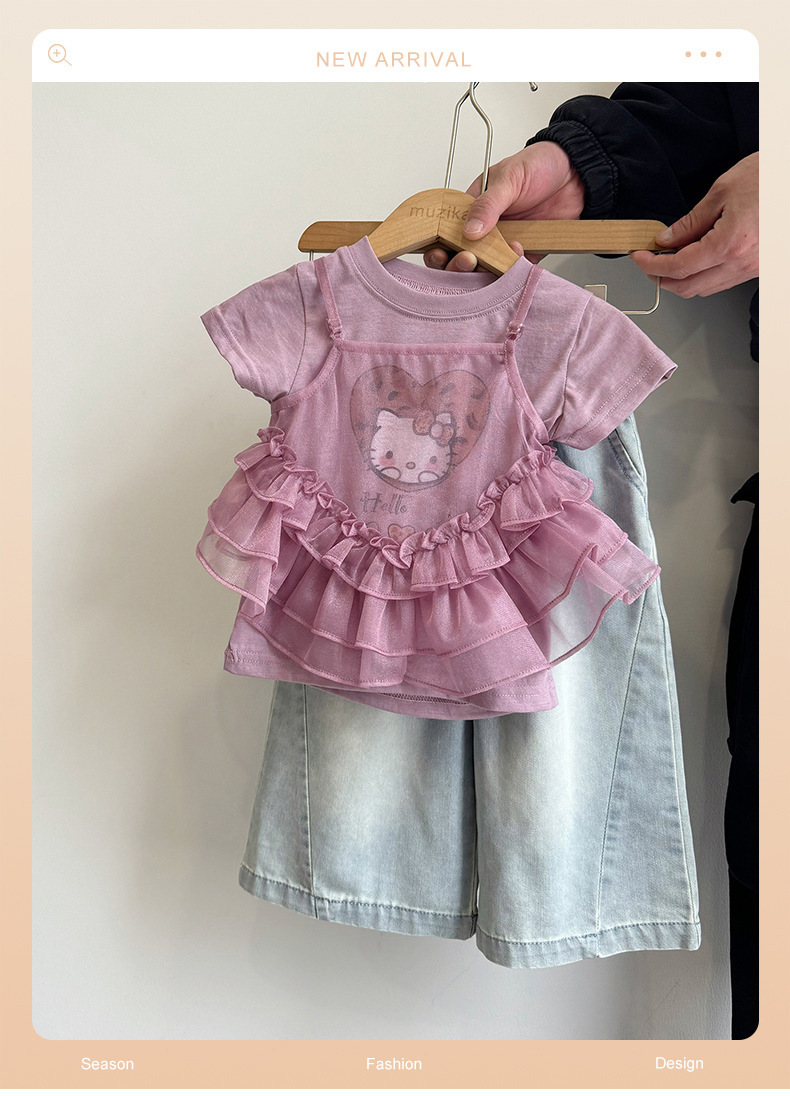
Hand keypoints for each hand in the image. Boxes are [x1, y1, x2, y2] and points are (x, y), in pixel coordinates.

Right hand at [423, 142, 584, 270]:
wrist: (579, 172)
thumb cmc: (541, 164)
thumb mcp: (510, 178)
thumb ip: (489, 204)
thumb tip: (470, 229)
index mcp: (473, 206)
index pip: (447, 231)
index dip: (440, 245)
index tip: (442, 252)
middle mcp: (486, 228)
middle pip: (462, 255)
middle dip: (460, 263)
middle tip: (468, 261)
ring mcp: (504, 242)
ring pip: (486, 267)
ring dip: (487, 269)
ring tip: (498, 257)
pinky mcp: (526, 253)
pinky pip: (513, 271)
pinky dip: (512, 271)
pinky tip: (518, 257)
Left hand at [629, 152, 758, 297]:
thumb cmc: (771, 177)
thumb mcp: (722, 191)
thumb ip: (690, 221)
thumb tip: (667, 239)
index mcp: (729, 245)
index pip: (678, 267)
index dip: (652, 265)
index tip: (639, 256)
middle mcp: (740, 264)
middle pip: (688, 287)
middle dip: (662, 277)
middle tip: (649, 261)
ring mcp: (751, 270)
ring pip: (704, 289)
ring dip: (681, 279)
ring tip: (669, 258)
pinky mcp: (757, 268)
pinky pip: (721, 282)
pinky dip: (701, 276)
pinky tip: (695, 258)